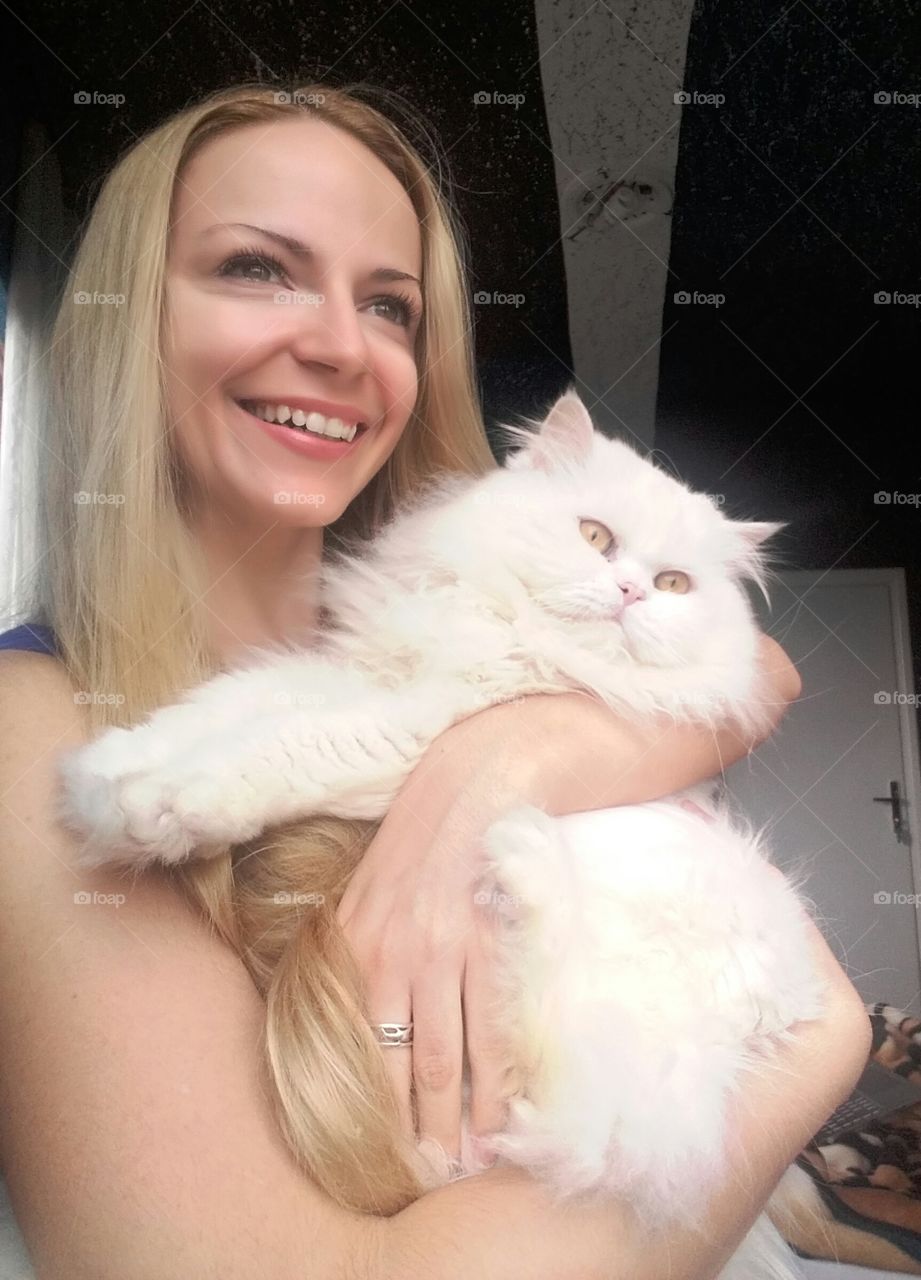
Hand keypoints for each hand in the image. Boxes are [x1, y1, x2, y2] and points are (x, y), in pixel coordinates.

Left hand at [334, 702, 549, 1165]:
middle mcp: (390, 954)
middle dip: (408, 1130)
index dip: (362, 1103)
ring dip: (455, 1122)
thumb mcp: (366, 893)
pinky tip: (500, 1115)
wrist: (474, 785)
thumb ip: (355, 952)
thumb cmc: (419, 844)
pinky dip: (497, 1081)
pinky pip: (492, 1028)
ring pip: (445, 1059)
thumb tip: (354, 1014)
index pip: (351, 1045)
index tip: (371, 1148)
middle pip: (396, 1066)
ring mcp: (441, 951)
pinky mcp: (488, 943)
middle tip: (419, 1176)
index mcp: (352, 946)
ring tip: (462, 1165)